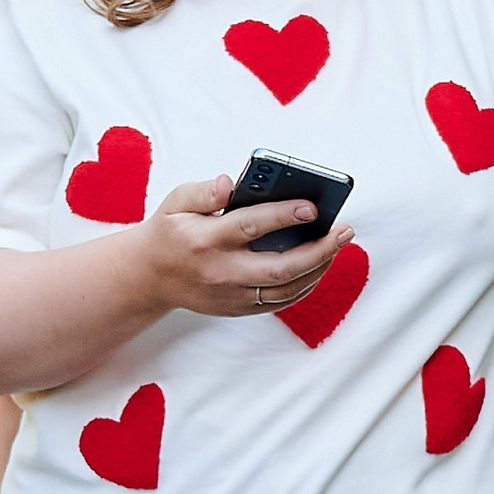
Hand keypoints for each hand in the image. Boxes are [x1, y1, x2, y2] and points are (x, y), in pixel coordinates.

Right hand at [138, 175, 353, 319]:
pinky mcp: (238, 309)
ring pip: (286, 289)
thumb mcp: (176, 202)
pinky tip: (320, 264)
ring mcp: (231, 296)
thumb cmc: (170, 231)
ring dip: (318, 268)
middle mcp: (220, 272)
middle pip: (279, 267)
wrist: (149, 276)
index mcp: (205, 240)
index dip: (284, 216)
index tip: (312, 206)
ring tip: (338, 244)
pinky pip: (281, 301)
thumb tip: (231, 184)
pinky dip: (305, 284)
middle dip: (318, 250)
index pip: (250, 227)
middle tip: (344, 231)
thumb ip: (204, 191)